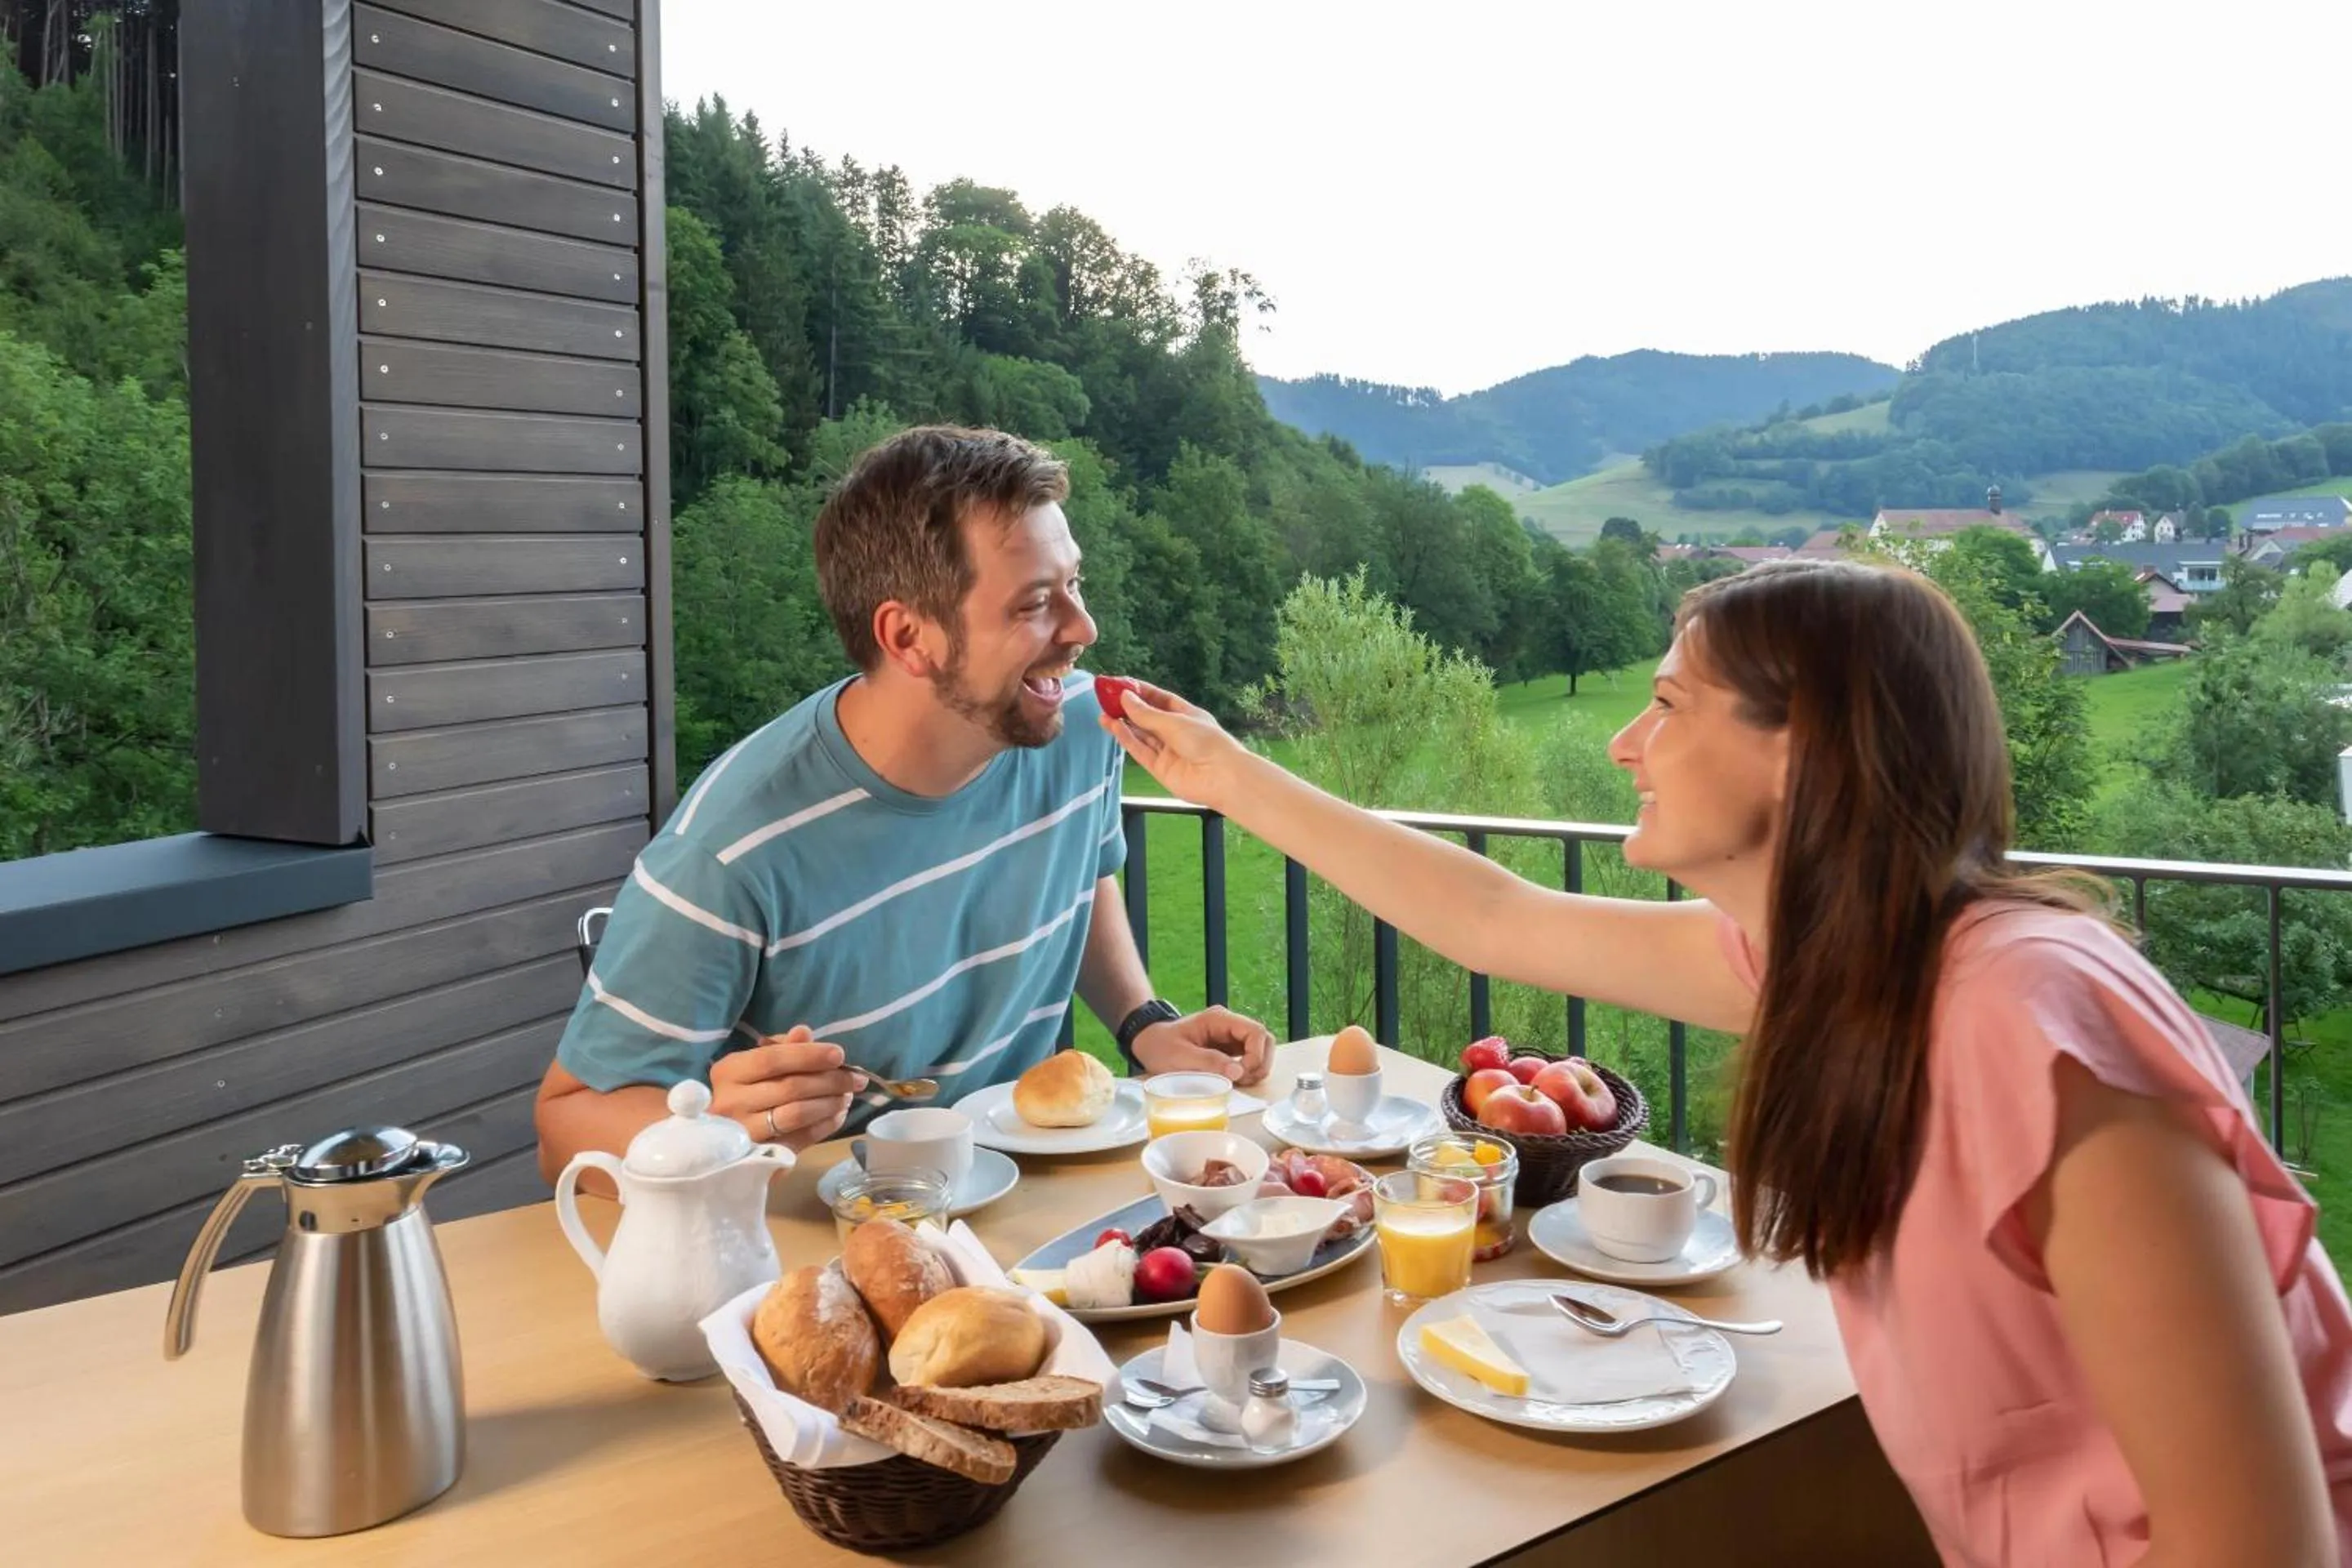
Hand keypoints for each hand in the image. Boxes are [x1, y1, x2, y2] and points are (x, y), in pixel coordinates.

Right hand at [710, 1024, 866, 1150]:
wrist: (723, 1139)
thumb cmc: (746, 1090)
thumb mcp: (756, 1063)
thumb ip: (782, 1047)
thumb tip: (804, 1032)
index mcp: (729, 1072)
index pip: (772, 1059)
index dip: (808, 1056)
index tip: (839, 1055)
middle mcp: (731, 1102)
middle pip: (790, 1088)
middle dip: (830, 1081)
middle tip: (856, 1079)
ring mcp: (744, 1132)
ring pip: (797, 1114)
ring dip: (830, 1103)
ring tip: (847, 1096)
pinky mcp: (761, 1156)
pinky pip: (802, 1138)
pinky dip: (826, 1125)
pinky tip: (838, 1114)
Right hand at [1098, 681, 1249, 812]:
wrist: (1221, 777)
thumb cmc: (1206, 742)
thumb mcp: (1174, 721)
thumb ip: (1146, 713)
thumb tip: (1125, 698)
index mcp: (1187, 715)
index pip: (1160, 699)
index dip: (1140, 692)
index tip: (1120, 684)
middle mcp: (1177, 733)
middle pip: (1148, 718)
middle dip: (1127, 709)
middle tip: (1106, 699)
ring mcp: (1168, 751)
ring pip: (1141, 735)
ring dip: (1123, 724)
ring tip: (1103, 713)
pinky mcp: (1160, 769)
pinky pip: (1140, 751)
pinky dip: (1127, 740)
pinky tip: (1114, 727)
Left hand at [1131, 1005, 1275, 1086]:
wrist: (1148, 1043)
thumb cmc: (1160, 1046)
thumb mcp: (1180, 1057)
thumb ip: (1209, 1062)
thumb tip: (1238, 1071)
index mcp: (1219, 1020)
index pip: (1255, 1031)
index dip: (1256, 1055)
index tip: (1242, 1074)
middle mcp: (1229, 1025)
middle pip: (1264, 1039)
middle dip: (1260, 1062)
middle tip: (1243, 1080)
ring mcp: (1230, 1037)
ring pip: (1260, 1049)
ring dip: (1256, 1068)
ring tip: (1239, 1081)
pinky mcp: (1228, 1049)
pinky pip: (1249, 1058)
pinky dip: (1248, 1071)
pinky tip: (1234, 1080)